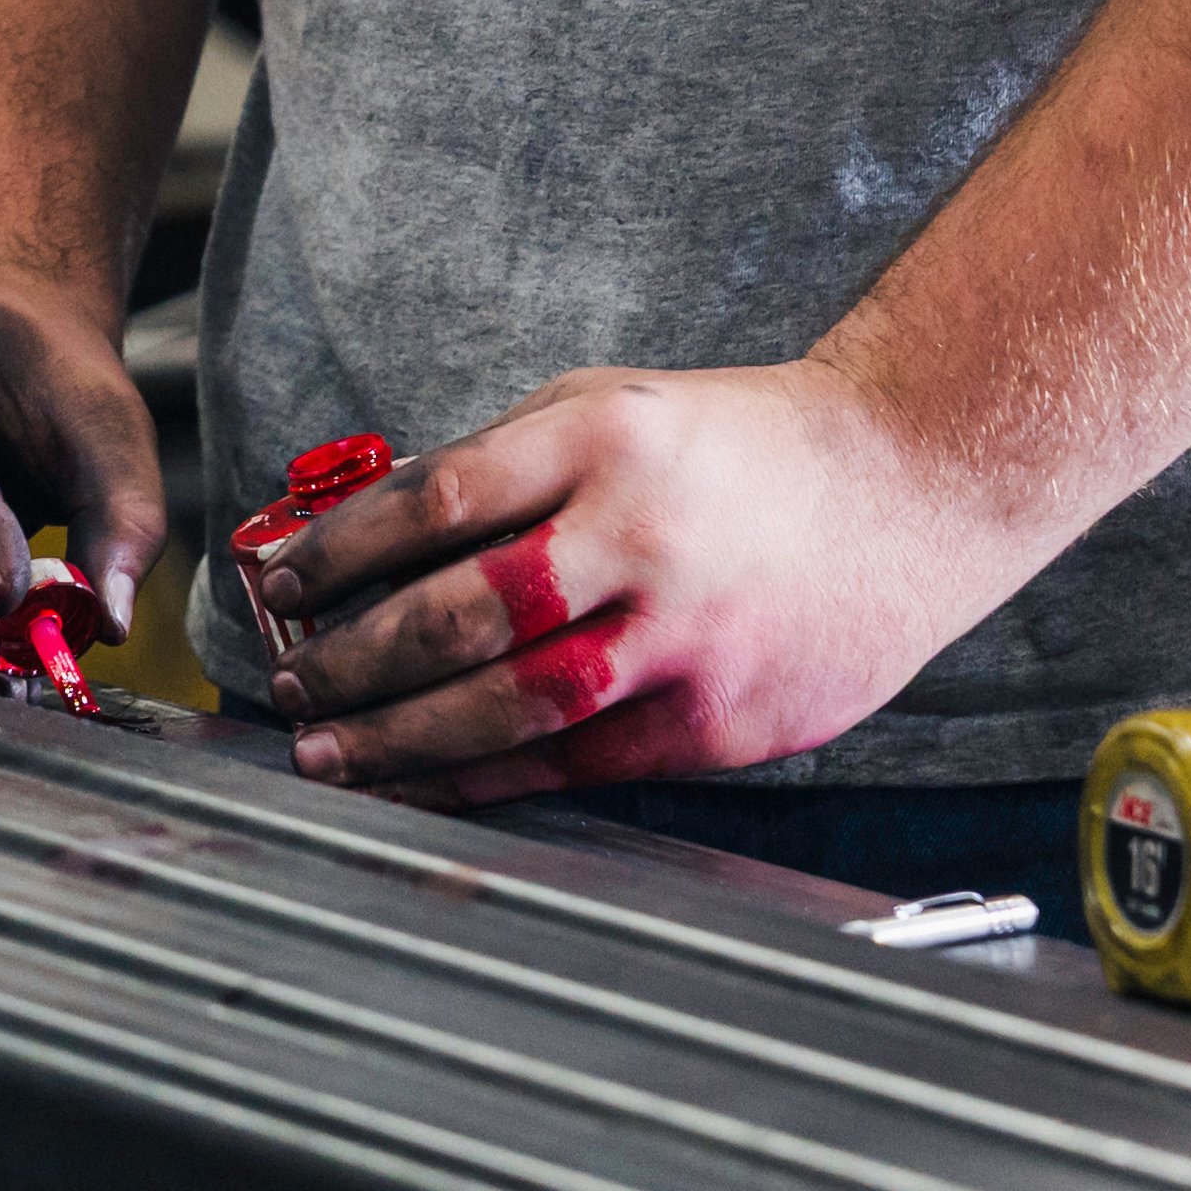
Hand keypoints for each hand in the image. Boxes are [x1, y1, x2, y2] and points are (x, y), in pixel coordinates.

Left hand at [253, 362, 1048, 807]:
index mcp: (605, 442)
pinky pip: (577, 764)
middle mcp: (641, 539)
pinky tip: (429, 784)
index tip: (282, 585)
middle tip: (291, 683)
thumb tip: (373, 539)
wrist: (908, 488)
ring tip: (329, 752)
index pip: (435, 503)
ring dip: (402, 740)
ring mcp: (683, 640)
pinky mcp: (716, 721)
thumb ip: (504, 464)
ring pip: (511, 709)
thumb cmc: (742, 445)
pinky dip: (489, 778)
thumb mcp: (615, 406)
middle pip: (460, 618)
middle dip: (354, 661)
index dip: (340, 554)